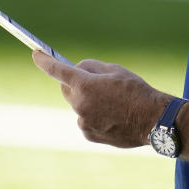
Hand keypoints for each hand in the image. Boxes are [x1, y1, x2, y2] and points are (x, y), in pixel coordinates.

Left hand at [32, 50, 170, 148]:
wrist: (152, 120)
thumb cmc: (136, 91)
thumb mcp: (115, 69)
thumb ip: (91, 67)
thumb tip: (76, 69)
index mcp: (85, 84)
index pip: (57, 70)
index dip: (44, 61)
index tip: (36, 54)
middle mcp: (79, 104)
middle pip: (67, 88)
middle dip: (75, 83)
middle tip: (94, 81)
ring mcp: (83, 121)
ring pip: (77, 105)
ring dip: (87, 100)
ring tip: (111, 102)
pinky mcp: (88, 134)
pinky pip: (85, 119)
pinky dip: (93, 114)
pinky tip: (112, 115)